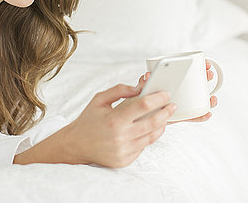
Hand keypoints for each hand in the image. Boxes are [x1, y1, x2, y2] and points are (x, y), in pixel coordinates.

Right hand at [62, 83, 176, 167]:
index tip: (166, 93)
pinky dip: (149, 136)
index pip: (144, 106)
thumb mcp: (99, 99)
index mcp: (114, 120)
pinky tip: (151, 127)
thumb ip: (119, 90)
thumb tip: (139, 87)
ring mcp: (123, 151)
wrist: (75, 145)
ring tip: (164, 115)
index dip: (158, 98)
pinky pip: (143, 146)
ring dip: (161, 124)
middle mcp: (120, 138)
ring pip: (151, 136)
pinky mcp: (125, 161)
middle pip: (153, 122)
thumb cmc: (88, 120)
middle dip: (166, 112)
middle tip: (172, 104)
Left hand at [134, 59, 218, 123]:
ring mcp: (179, 102)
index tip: (205, 62)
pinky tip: (207, 114)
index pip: (185, 70)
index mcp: (168, 82)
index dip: (197, 65)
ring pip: (197, 98)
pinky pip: (192, 115)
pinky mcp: (178, 116)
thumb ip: (143, 85)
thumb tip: (146, 77)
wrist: (135, 120)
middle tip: (209, 74)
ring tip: (212, 98)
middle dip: (204, 77)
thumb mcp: (140, 91)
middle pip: (194, 82)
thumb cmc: (137, 102)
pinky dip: (200, 115)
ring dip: (207, 97)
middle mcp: (175, 91)